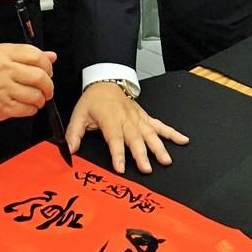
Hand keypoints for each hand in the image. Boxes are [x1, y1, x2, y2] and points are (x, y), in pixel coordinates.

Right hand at [0, 43, 55, 119]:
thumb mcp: (1, 54)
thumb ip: (27, 55)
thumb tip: (52, 57)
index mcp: (4, 53)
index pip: (36, 56)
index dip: (48, 65)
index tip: (48, 71)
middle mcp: (3, 70)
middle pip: (39, 77)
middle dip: (49, 85)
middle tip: (47, 88)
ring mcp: (2, 90)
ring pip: (36, 95)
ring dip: (42, 99)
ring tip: (38, 97)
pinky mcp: (1, 107)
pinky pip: (27, 110)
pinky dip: (32, 108)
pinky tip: (28, 105)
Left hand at [66, 82, 189, 173]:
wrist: (106, 82)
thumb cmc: (93, 100)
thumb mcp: (78, 115)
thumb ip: (73, 134)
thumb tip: (68, 151)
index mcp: (110, 118)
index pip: (115, 138)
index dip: (118, 153)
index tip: (120, 168)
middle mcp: (127, 118)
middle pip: (135, 138)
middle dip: (142, 154)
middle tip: (147, 169)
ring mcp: (138, 118)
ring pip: (151, 133)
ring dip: (159, 147)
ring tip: (166, 160)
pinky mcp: (145, 117)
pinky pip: (160, 125)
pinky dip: (172, 133)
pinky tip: (183, 141)